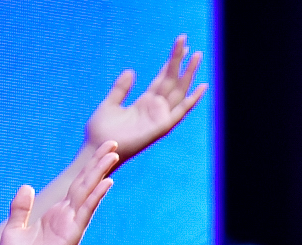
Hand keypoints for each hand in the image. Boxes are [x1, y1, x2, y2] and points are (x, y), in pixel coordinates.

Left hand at [0, 153, 117, 244]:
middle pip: (86, 185)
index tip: (99, 152)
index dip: (87, 169)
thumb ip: (21, 209)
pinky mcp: (71, 235)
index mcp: (56, 215)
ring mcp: (71, 226)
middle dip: (98, 163)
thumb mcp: (15, 229)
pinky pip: (85, 211)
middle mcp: (67, 218)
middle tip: (113, 144)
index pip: (75, 187)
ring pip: (89, 193)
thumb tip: (26, 187)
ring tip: (112, 154)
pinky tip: (106, 182)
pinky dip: (95, 196)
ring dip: (101, 173)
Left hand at [85, 36, 207, 161]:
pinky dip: (192, 100)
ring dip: (189, 73)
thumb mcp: (110, 103)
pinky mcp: (162, 126)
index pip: (162, 78)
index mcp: (144, 102)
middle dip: (179, 61)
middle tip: (186, 41)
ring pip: (179, 91)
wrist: (99, 147)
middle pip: (172, 80)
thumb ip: (121, 88)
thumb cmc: (102, 131)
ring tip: (197, 55)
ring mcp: (160, 117)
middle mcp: (155, 108)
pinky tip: (202, 86)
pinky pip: (181, 111)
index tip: (179, 46)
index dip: (170, 62)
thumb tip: (131, 71)